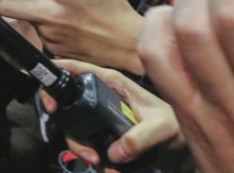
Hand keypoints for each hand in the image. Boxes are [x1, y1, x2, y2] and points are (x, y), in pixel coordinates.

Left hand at [0, 0, 144, 73]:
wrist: (127, 43)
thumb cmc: (114, 6)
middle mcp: (49, 14)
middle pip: (6, 7)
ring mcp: (48, 34)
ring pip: (24, 20)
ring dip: (33, 13)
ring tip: (56, 11)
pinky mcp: (52, 49)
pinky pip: (39, 34)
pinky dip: (46, 28)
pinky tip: (64, 26)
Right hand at [38, 59, 185, 170]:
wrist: (182, 141)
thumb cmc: (175, 123)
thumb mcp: (162, 127)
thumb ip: (140, 137)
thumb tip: (114, 152)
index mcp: (112, 82)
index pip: (76, 69)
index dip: (57, 77)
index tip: (51, 102)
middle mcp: (101, 95)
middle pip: (68, 104)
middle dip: (67, 128)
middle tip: (80, 148)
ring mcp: (100, 115)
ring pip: (74, 128)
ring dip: (80, 148)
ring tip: (98, 163)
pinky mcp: (103, 133)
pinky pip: (87, 143)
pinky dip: (91, 158)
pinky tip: (107, 168)